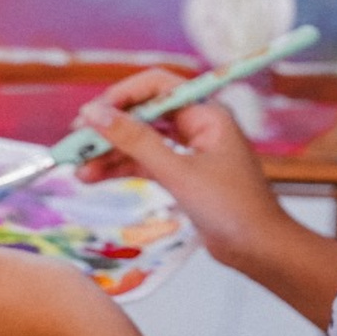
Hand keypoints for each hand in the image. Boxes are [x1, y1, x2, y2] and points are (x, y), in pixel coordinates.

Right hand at [75, 68, 289, 273]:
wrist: (260, 249)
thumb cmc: (231, 207)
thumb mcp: (178, 172)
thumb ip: (136, 141)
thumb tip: (95, 113)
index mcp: (206, 112)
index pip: (157, 86)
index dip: (121, 96)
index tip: (91, 114)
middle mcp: (198, 124)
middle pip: (145, 113)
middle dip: (110, 127)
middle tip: (76, 143)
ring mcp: (190, 150)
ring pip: (142, 141)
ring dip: (111, 152)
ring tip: (78, 169)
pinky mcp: (184, 174)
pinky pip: (146, 162)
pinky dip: (122, 168)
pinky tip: (95, 178)